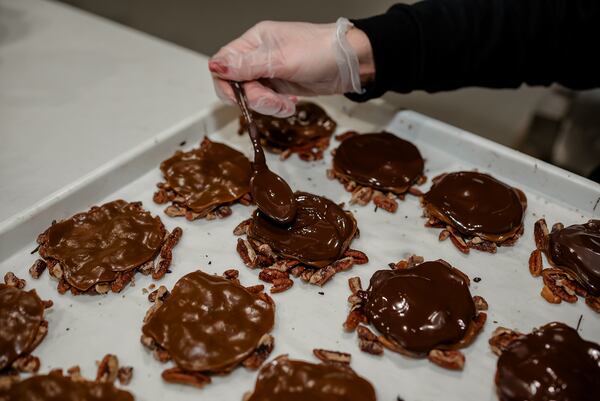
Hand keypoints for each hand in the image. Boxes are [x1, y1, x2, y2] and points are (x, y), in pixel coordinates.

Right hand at [209, 18, 373, 116]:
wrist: (349, 63)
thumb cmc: (321, 51)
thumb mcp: (281, 60)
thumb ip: (247, 66)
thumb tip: (216, 66)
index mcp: (254, 41)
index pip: (222, 63)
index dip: (227, 83)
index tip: (241, 96)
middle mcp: (257, 55)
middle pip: (236, 84)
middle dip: (252, 99)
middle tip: (272, 101)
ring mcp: (268, 72)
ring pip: (251, 97)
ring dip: (267, 106)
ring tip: (287, 104)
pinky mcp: (279, 86)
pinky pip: (266, 102)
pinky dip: (276, 108)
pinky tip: (291, 104)